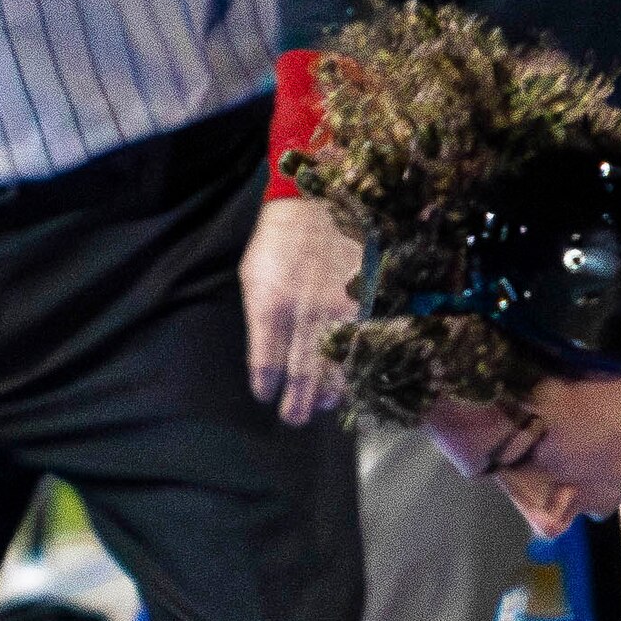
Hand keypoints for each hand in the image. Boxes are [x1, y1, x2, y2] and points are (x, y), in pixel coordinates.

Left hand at [242, 193, 360, 425]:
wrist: (318, 202)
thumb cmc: (279, 240)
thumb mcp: (254, 276)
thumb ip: (259, 317)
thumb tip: (269, 356)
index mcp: (271, 308)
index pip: (266, 363)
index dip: (266, 385)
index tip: (266, 394)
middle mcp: (306, 316)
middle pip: (302, 375)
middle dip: (297, 404)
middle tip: (294, 418)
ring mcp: (340, 311)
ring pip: (337, 366)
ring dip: (329, 392)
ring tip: (323, 404)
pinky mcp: (366, 303)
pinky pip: (363, 345)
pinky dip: (358, 365)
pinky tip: (352, 376)